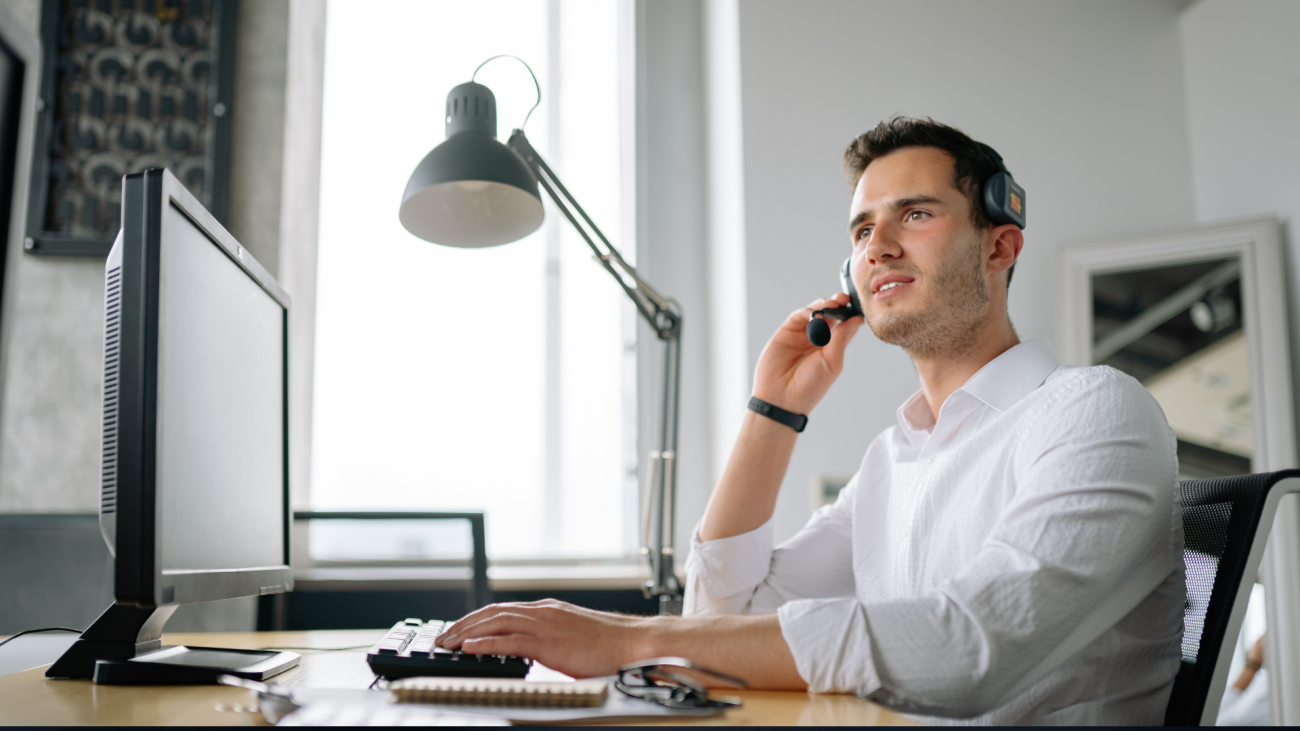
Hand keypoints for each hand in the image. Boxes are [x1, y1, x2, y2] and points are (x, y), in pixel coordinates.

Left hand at [435, 599, 647, 677]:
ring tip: (449, 644)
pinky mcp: (549, 642)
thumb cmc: (608, 645)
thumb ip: (549, 639)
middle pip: (493, 612)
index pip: (502, 610)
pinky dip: (486, 643)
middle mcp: (542, 612)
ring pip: (496, 622)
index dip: (476, 619)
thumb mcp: (571, 636)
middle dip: (464, 624)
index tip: (459, 630)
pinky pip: (510, 641)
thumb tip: (531, 651)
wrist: (632, 642)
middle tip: (443, 637)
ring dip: (468, 632)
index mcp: (547, 610)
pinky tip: (470, 648)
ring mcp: (545, 624)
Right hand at [752, 293, 863, 413]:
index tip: (857, 306)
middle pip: (830, 316)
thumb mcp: (832, 362)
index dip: (850, 314)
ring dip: (823, 306)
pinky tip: (814, 313)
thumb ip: (842, 338)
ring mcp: (801, 335)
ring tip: (831, 305)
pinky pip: (797, 317)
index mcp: (831, 348)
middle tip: (843, 299)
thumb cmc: (809, 387)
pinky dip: (807, 311)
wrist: (781, 398)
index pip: (844, 326)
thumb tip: (857, 320)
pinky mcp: (786, 333)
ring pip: (814, 312)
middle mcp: (817, 340)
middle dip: (838, 305)